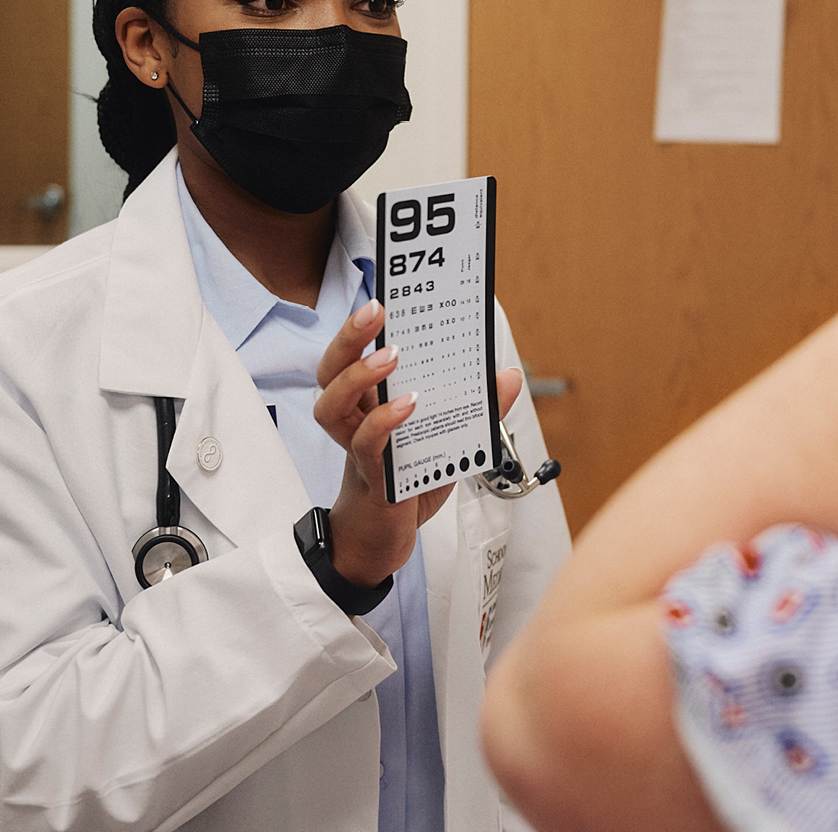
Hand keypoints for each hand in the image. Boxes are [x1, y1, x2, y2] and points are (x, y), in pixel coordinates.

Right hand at [314, 298, 525, 588]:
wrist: (381, 543)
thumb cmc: (404, 487)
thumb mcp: (450, 443)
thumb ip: (478, 411)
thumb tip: (506, 375)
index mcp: (368, 405)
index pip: (353, 356)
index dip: (360, 326)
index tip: (383, 295)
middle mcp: (353, 422)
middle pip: (330, 369)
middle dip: (348, 336)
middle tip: (376, 310)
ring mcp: (356, 449)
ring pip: (331, 405)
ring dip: (358, 376)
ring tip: (390, 355)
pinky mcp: (371, 478)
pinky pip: (366, 446)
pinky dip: (384, 422)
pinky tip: (406, 407)